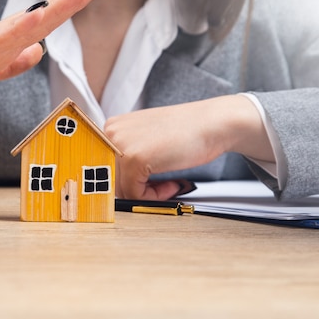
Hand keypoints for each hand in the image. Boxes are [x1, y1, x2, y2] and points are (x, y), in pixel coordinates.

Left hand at [104, 95, 273, 199]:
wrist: (212, 123)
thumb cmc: (185, 132)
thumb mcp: (146, 139)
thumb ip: (129, 156)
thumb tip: (115, 187)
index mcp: (112, 127)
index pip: (106, 167)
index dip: (127, 181)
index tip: (145, 185)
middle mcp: (111, 133)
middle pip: (112, 180)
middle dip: (137, 188)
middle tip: (162, 186)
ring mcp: (120, 145)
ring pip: (121, 189)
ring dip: (146, 194)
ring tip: (169, 184)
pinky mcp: (133, 159)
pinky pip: (135, 193)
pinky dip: (155, 196)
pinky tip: (172, 184)